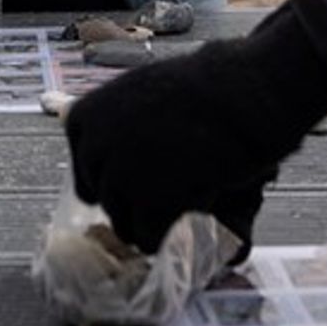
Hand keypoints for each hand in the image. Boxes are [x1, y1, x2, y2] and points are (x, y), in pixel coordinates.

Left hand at [63, 10, 326, 253]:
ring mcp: (120, 177)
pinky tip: (189, 214)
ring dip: (149, 221)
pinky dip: (169, 235)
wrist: (242, 94)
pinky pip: (148, 238)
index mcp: (85, 116)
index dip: (115, 175)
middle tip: (166, 192)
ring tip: (182, 201)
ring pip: (122, 223)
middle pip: (102, 198)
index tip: (141, 174)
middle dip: (131, 200)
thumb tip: (88, 136)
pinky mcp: (150, 205)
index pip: (84, 167)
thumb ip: (114, 120)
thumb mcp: (141, 91)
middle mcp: (94, 147)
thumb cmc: (203, 88)